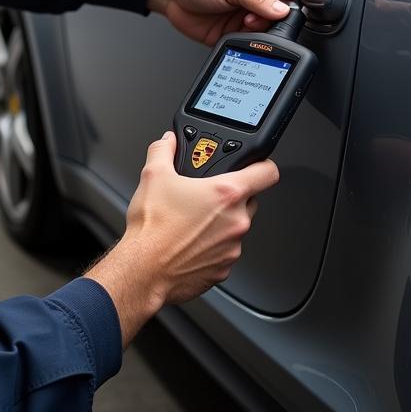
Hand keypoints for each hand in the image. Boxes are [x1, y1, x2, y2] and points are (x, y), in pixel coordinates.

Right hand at [85, 132, 278, 345]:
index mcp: (226, 194)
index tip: (255, 166)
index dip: (262, 165)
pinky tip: (189, 243)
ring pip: (235, 228)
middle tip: (206, 197)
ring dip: (220, 224)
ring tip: (191, 223)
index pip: (267, 173)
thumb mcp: (153, 176)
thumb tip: (168, 142)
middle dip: (231, 197)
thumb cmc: (152, 229)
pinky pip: (224, 252)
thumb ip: (163, 150)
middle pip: (250, 201)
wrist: (143, 270)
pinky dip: (211, 247)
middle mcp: (236, 222)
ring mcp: (232, 248)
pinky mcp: (223, 269)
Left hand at [147, 0, 288, 44]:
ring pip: (257, 36)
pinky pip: (241, 45)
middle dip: (262, 26)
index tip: (262, 15)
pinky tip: (234, 39)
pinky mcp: (227, 35)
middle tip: (248, 21)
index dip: (275, 13)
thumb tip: (281, 9)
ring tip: (239, 28)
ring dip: (251, 36)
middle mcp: (249, 3)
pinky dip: (240, 45)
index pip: (277, 3)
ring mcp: (238, 20)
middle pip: (270, 22)